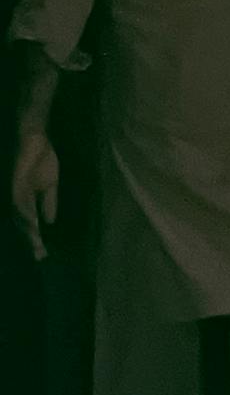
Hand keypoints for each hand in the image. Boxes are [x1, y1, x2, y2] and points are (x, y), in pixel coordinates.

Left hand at [9, 130, 54, 268]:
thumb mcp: (50, 185)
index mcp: (26, 201)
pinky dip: (26, 214)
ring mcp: (14, 192)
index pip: (30, 224)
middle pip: (22, 224)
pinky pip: (20, 202)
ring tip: (36, 245)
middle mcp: (17, 200)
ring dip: (27, 232)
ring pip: (20, 217)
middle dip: (30, 241)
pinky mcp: (15, 183)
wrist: (34, 138)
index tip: (43, 255)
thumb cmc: (41, 158)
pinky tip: (33, 224)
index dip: (35, 239)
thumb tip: (48, 222)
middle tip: (39, 256)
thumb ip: (48, 203)